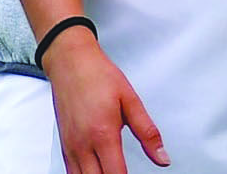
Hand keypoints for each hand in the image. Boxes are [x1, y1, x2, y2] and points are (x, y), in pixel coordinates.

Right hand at [41, 28, 169, 172]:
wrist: (70, 63)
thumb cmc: (99, 77)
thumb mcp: (131, 100)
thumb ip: (148, 133)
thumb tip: (163, 158)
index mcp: (103, 134)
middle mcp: (82, 145)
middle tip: (126, 172)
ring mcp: (70, 148)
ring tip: (114, 171)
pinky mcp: (64, 146)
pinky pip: (71, 172)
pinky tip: (96, 172)